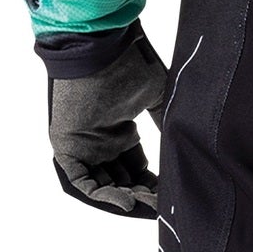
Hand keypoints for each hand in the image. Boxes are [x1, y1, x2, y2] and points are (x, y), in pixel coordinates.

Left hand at [49, 35, 168, 217]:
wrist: (101, 45)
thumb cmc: (128, 64)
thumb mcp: (158, 99)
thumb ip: (167, 126)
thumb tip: (185, 151)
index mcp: (118, 129)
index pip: (135, 167)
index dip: (152, 184)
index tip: (171, 195)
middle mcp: (100, 140)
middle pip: (121, 180)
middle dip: (142, 195)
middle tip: (163, 205)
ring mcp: (82, 144)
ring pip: (103, 185)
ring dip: (125, 199)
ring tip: (148, 206)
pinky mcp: (67, 146)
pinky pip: (81, 181)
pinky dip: (103, 196)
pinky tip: (127, 202)